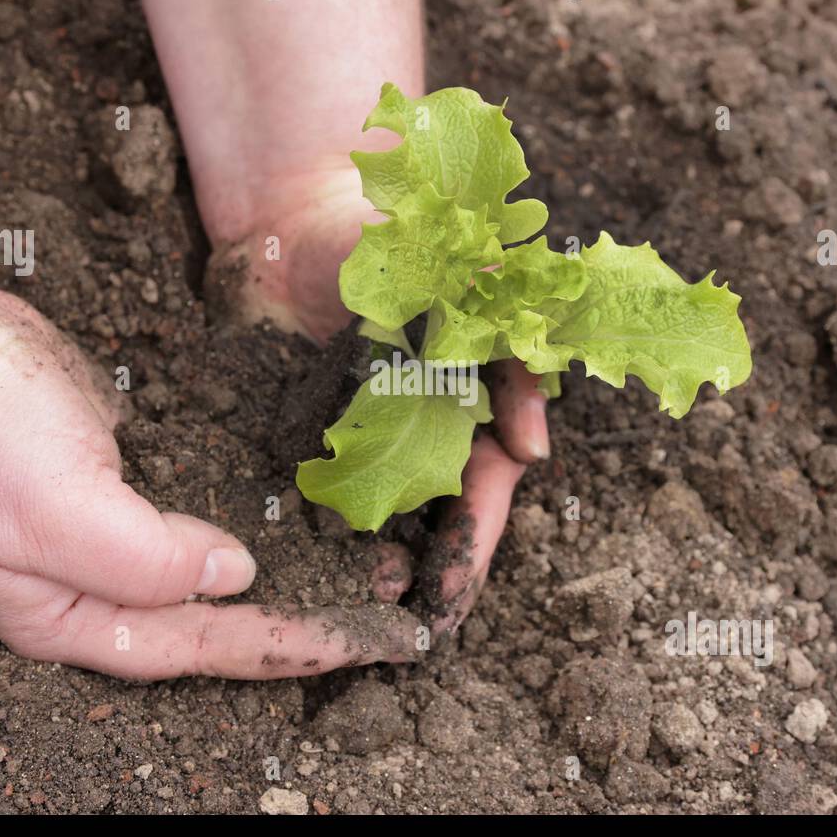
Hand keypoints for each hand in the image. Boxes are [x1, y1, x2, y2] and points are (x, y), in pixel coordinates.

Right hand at [0, 284, 422, 679]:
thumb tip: (236, 576)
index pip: (193, 648)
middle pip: (209, 623)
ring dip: (285, 572)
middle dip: (295, 620)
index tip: (356, 640)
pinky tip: (299, 512)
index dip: (277, 647)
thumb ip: (146, 560)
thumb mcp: (57, 510)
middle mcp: (93, 590)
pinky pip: (197, 515)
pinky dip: (249, 516)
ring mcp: (105, 537)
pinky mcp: (122, 485)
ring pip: (210, 573)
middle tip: (382, 609)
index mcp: (71, 618)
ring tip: (360, 568)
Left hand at [213, 170, 546, 640]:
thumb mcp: (475, 290)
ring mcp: (361, 430)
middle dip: (422, 573)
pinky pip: (316, 486)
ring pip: (377, 514)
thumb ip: (513, 359)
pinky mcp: (305, 426)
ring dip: (371, 562)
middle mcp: (420, 428)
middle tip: (398, 619)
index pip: (483, 493)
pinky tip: (304, 555)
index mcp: (470, 404)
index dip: (471, 548)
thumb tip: (532, 451)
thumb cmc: (404, 240)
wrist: (304, 216)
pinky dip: (318, 524)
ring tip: (352, 599)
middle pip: (432, 520)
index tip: (451, 598)